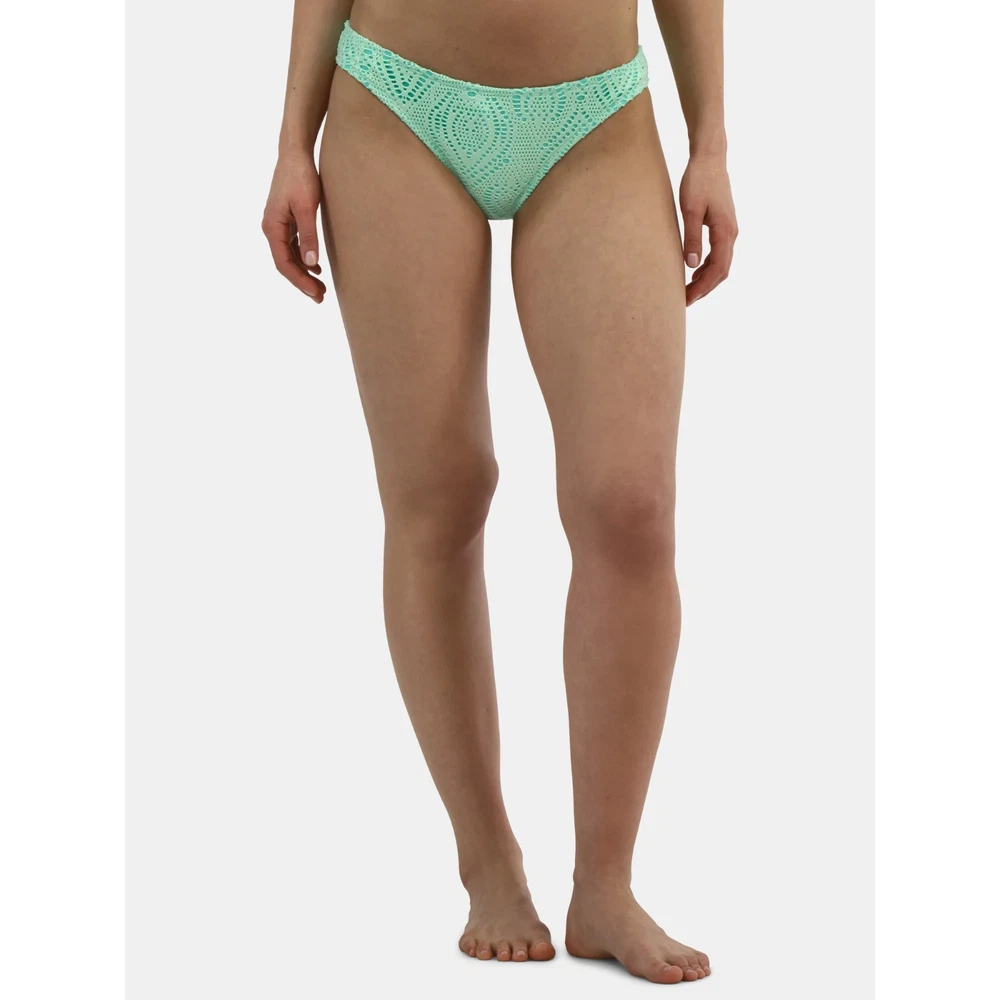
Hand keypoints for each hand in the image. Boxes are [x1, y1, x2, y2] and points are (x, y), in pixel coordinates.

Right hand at [261, 151, 326, 302]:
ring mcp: (278, 225)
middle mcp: (271, 228)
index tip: (315, 293)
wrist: (295, 154)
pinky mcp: (286, 220)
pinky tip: (316, 269)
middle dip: (302, 282)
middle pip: (285, 263)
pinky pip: (292, 247)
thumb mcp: (307, 207)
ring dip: (303, 273)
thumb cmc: (300, 177)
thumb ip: (309, 235)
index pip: (283, 263)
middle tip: (320, 297)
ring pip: (289, 257)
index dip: (299, 281)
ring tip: (320, 288)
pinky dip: (303, 259)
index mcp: (272, 227)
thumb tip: (311, 263)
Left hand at [679, 154, 737, 305]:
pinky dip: (707, 266)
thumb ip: (692, 238)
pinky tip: (693, 271)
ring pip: (721, 263)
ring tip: (687, 290)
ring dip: (706, 279)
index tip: (688, 299)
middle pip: (721, 271)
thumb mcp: (690, 211)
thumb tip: (690, 265)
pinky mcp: (723, 225)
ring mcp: (729, 230)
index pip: (717, 269)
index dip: (703, 287)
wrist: (710, 158)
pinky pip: (718, 253)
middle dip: (704, 288)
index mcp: (725, 232)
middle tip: (685, 300)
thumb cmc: (698, 181)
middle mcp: (731, 233)